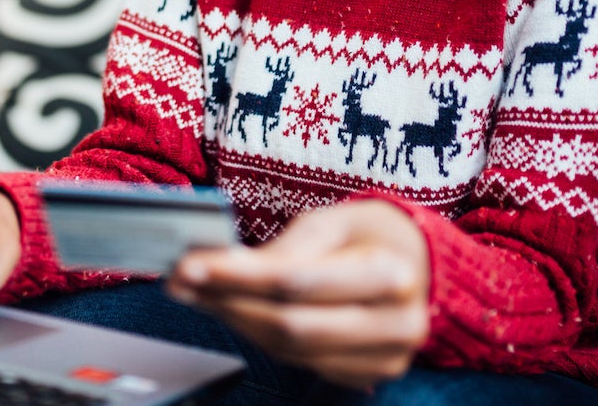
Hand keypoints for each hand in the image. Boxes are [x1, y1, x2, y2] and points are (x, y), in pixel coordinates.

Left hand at [166, 199, 429, 389]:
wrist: (416, 262)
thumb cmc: (367, 235)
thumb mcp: (329, 222)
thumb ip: (282, 249)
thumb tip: (221, 268)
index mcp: (391, 273)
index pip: (297, 282)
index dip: (237, 277)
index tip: (190, 265)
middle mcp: (396, 323)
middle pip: (291, 325)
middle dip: (228, 304)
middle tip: (181, 283)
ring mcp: (385, 357)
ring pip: (291, 350)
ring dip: (236, 322)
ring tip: (196, 294)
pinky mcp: (369, 374)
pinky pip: (301, 363)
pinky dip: (260, 337)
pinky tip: (233, 313)